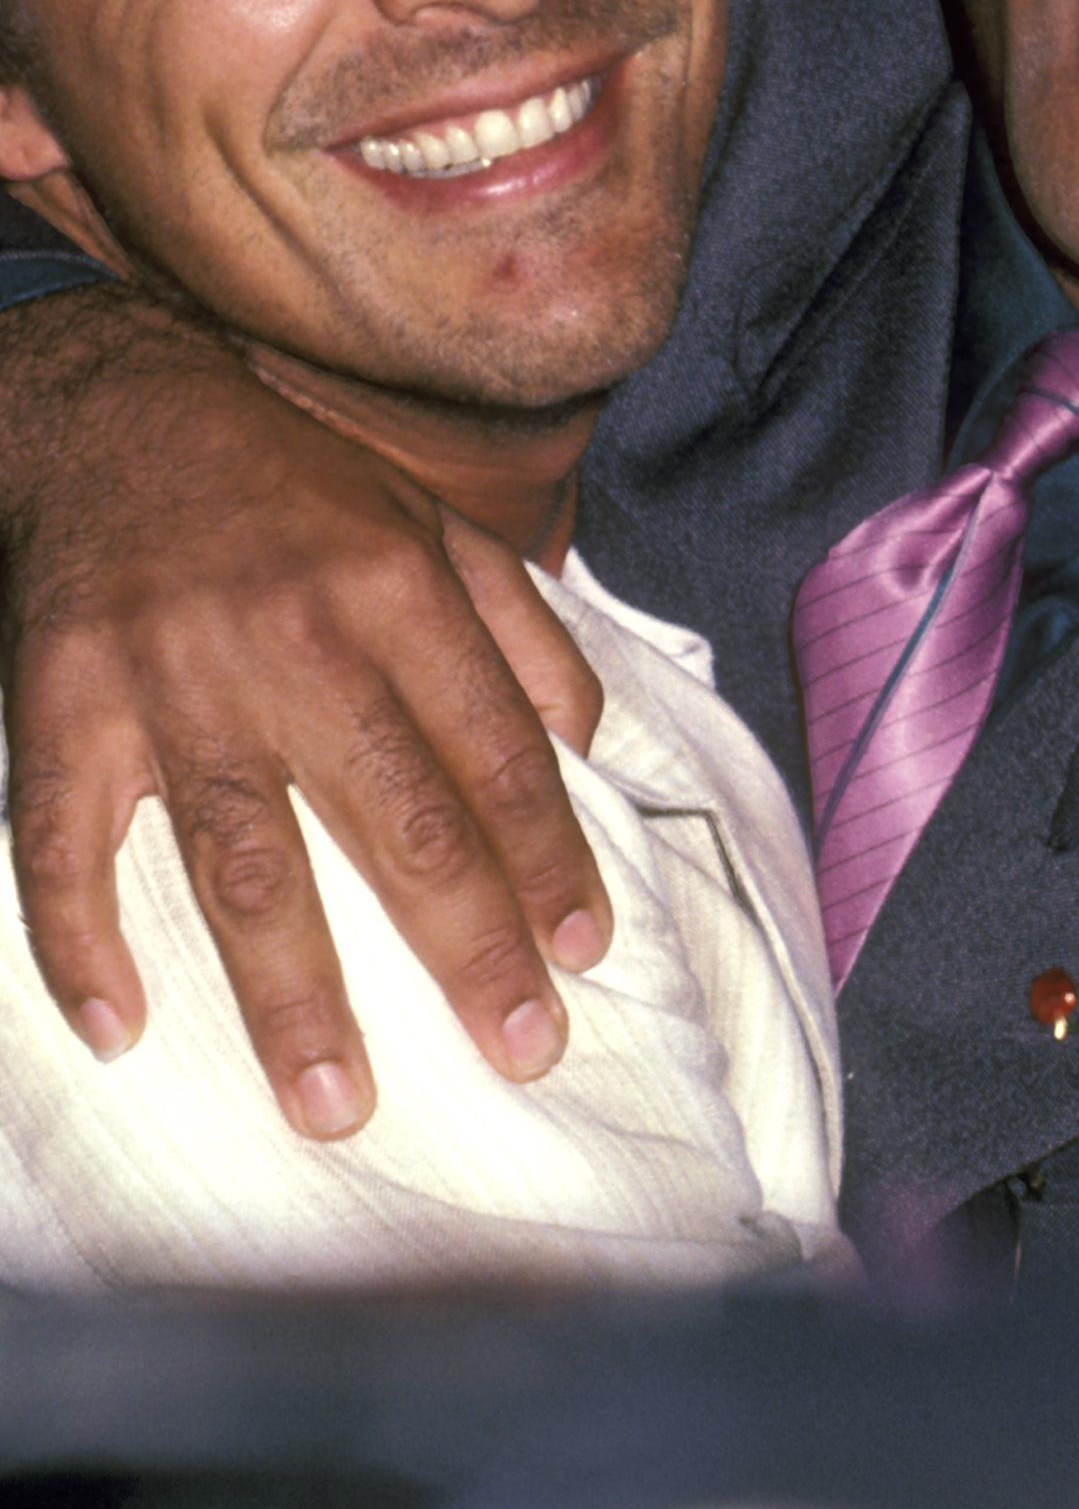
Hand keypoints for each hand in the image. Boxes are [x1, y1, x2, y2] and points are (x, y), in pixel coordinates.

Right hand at [0, 286, 610, 1136]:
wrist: (109, 404)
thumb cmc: (289, 481)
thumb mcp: (430, 516)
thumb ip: (520, 627)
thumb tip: (587, 745)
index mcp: (398, 592)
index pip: (497, 753)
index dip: (549, 858)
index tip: (584, 953)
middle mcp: (296, 640)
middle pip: (398, 821)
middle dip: (468, 946)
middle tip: (521, 1049)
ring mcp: (171, 679)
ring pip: (243, 863)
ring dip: (290, 994)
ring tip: (333, 1103)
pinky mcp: (60, 701)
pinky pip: (63, 841)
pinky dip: (81, 940)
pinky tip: (119, 1028)